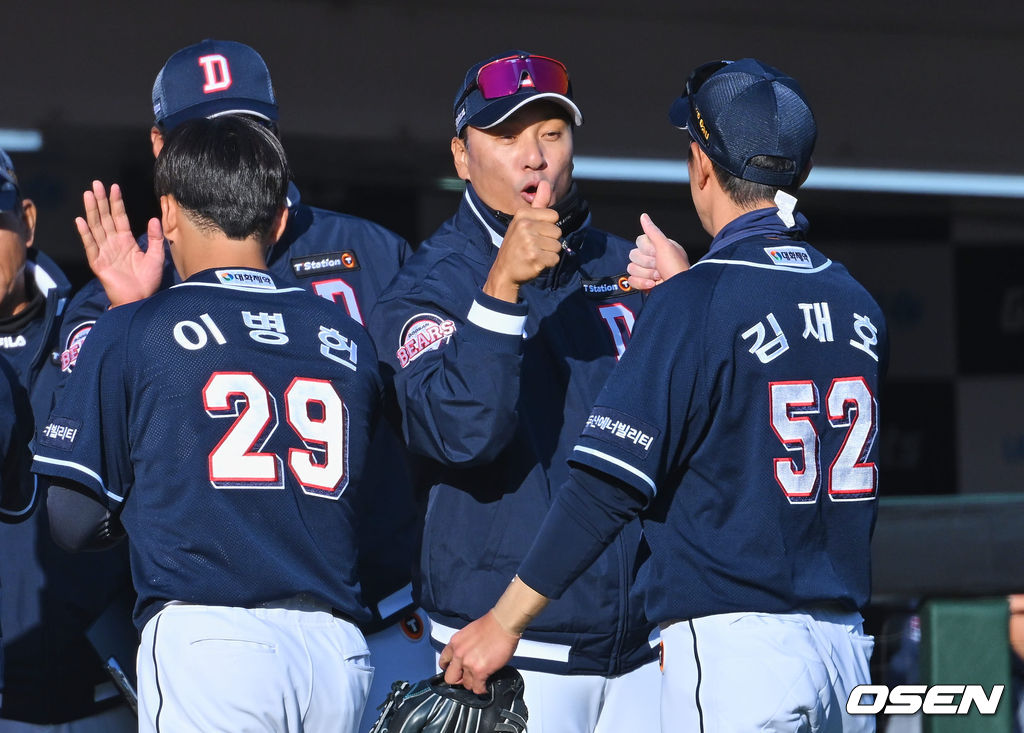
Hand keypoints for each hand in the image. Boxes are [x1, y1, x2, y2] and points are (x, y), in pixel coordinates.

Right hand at [75, 181, 164, 306]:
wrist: (141, 299)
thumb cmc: (148, 280)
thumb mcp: (157, 257)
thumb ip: (156, 238)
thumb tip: (154, 219)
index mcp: (126, 240)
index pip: (119, 217)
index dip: (116, 202)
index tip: (114, 187)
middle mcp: (113, 243)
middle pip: (105, 218)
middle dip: (101, 201)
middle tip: (96, 184)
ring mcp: (104, 252)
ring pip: (96, 228)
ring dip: (92, 211)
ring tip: (88, 195)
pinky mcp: (98, 263)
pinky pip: (91, 246)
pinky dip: (86, 234)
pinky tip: (81, 221)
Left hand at [439, 611, 521, 694]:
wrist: (503, 623)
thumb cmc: (491, 625)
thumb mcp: (469, 633)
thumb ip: (464, 647)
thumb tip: (468, 658)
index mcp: (454, 643)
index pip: (443, 662)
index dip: (451, 669)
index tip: (457, 671)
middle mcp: (458, 654)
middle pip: (450, 678)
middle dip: (459, 680)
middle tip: (469, 678)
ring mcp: (468, 663)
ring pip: (466, 684)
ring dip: (473, 684)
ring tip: (481, 680)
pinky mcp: (480, 671)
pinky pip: (477, 688)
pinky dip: (482, 689)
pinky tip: (486, 686)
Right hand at [482, 180, 562, 302]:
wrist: (504, 271)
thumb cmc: (517, 245)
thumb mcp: (523, 221)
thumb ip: (538, 204)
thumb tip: (544, 183)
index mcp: (523, 214)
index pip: (554, 216)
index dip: (548, 227)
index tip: (535, 233)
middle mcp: (525, 226)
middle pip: (557, 232)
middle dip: (549, 241)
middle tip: (533, 246)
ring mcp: (529, 242)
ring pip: (558, 246)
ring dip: (549, 253)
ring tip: (534, 254)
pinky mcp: (534, 258)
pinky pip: (555, 259)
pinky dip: (548, 264)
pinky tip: (535, 263)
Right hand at [626, 213, 689, 289]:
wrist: (678, 292)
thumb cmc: (676, 268)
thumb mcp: (665, 246)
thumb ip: (652, 231)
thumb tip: (643, 216)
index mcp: (659, 247)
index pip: (639, 241)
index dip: (646, 249)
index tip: (657, 254)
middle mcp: (653, 258)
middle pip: (633, 255)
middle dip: (647, 263)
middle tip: (659, 267)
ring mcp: (647, 272)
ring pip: (631, 268)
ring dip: (645, 274)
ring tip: (658, 277)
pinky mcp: (643, 284)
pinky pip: (631, 280)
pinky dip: (641, 283)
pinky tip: (652, 285)